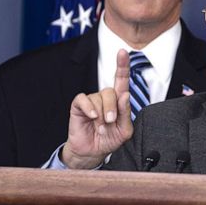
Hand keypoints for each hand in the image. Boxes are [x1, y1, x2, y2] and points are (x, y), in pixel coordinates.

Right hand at [62, 49, 133, 168]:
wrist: (92, 152)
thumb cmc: (109, 139)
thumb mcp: (124, 130)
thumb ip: (126, 113)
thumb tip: (125, 95)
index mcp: (118, 101)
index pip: (122, 80)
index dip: (122, 65)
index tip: (123, 52)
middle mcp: (105, 98)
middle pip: (110, 91)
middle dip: (112, 108)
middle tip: (110, 122)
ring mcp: (91, 101)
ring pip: (98, 98)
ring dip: (101, 115)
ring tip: (100, 128)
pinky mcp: (79, 106)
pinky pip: (83, 99)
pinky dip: (89, 108)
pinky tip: (91, 117)